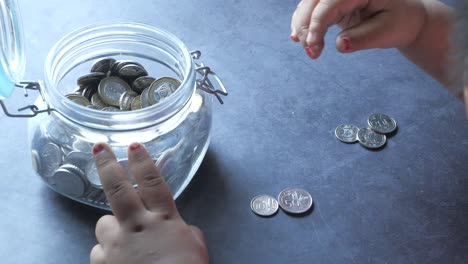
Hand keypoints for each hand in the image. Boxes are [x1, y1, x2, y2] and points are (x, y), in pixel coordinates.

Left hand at [90, 143, 208, 263]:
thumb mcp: (195, 248)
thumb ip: (184, 231)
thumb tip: (179, 228)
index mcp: (163, 220)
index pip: (152, 182)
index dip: (143, 161)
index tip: (134, 145)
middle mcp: (136, 227)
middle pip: (118, 189)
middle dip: (108, 164)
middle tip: (99, 147)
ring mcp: (116, 246)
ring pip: (103, 224)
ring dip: (112, 229)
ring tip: (124, 242)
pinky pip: (99, 253)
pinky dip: (107, 254)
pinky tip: (120, 262)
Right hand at [290, 0, 426, 58]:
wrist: (404, 16)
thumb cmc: (399, 21)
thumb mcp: (387, 32)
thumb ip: (363, 38)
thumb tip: (340, 45)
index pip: (329, 4)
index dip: (316, 26)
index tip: (313, 48)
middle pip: (313, 1)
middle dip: (305, 26)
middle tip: (310, 53)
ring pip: (308, 4)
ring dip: (302, 26)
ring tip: (308, 49)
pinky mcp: (332, 2)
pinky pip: (310, 8)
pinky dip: (303, 22)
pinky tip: (297, 37)